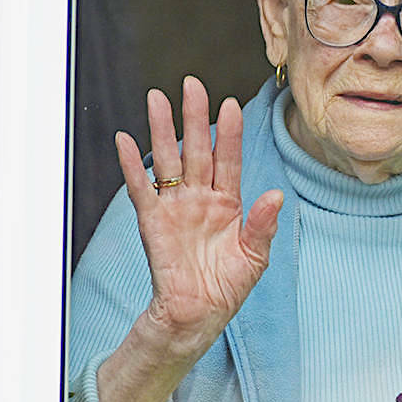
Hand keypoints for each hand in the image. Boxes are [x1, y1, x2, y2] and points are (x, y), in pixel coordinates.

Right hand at [100, 76, 281, 401]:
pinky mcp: (154, 223)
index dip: (230, 133)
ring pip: (168, 160)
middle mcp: (201, 199)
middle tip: (192, 84)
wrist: (198, 317)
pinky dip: (132, 166)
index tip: (231, 104)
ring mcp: (176, 208)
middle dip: (194, 117)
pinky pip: (141, 189)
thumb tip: (276, 195)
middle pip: (196, 149)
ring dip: (162, 130)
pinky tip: (125, 140)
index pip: (229, 159)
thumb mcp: (256, 257)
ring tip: (157, 99)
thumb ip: (263, 225)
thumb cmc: (227, 287)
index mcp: (228, 204)